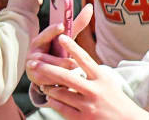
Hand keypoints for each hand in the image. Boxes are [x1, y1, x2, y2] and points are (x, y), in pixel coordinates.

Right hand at [26, 4, 93, 77]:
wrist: (44, 70)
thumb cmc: (58, 50)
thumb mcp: (66, 38)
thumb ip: (76, 24)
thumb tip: (90, 6)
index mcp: (40, 40)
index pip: (46, 34)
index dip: (53, 30)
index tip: (62, 26)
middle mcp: (33, 52)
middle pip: (50, 56)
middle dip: (63, 61)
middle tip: (75, 64)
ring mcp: (31, 66)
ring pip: (50, 69)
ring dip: (62, 72)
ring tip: (73, 73)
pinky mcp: (34, 78)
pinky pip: (48, 81)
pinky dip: (58, 82)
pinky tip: (65, 84)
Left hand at [27, 25, 148, 119]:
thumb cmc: (116, 100)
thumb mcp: (108, 82)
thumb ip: (93, 74)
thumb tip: (75, 63)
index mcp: (101, 78)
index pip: (84, 59)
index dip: (72, 47)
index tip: (61, 36)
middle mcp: (94, 90)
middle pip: (66, 76)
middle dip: (46, 68)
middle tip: (32, 62)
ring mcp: (87, 105)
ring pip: (60, 93)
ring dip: (48, 88)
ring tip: (43, 83)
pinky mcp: (82, 118)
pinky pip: (61, 108)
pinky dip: (54, 102)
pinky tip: (51, 98)